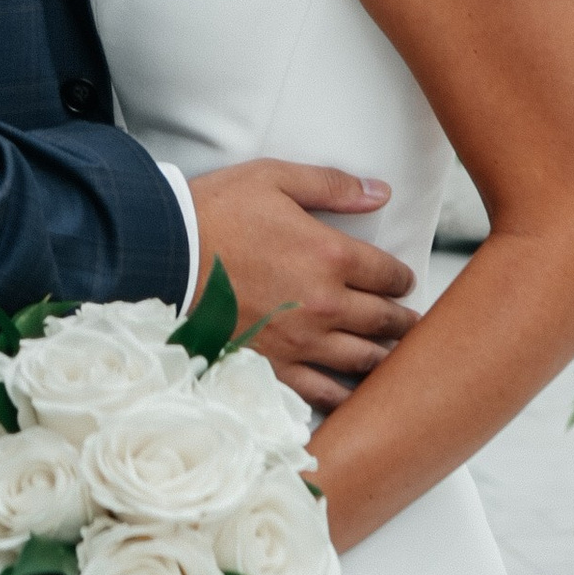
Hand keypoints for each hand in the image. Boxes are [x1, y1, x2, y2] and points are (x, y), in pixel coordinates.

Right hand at [187, 164, 414, 408]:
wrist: (161, 257)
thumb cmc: (215, 212)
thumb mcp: (274, 178)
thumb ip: (332, 186)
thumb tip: (381, 191)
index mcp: (331, 255)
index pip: (388, 274)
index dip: (402, 278)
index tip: (404, 282)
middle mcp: (325, 304)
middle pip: (385, 320)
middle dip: (403, 321)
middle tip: (411, 324)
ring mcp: (301, 342)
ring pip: (363, 360)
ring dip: (385, 358)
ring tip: (395, 358)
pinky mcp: (274, 368)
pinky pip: (324, 393)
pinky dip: (347, 396)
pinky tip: (357, 396)